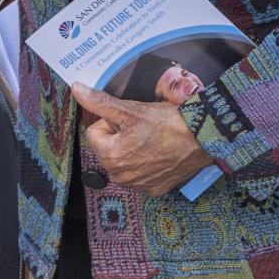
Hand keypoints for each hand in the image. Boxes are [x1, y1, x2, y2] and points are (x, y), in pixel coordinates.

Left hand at [71, 84, 214, 195]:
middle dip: (120, 136)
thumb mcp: (130, 109)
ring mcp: (138, 185)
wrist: (201, 139)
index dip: (111, 122)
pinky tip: (160, 153)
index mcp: (110, 157)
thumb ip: (100, 101)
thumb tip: (76, 89)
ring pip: (124, 160)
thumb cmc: (166, 124)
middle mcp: (120, 177)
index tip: (130, 120)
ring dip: (132, 149)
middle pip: (108, 147)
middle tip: (142, 129)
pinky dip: (147, 162)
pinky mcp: (155, 189)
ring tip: (152, 139)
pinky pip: (141, 173)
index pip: (95, 132)